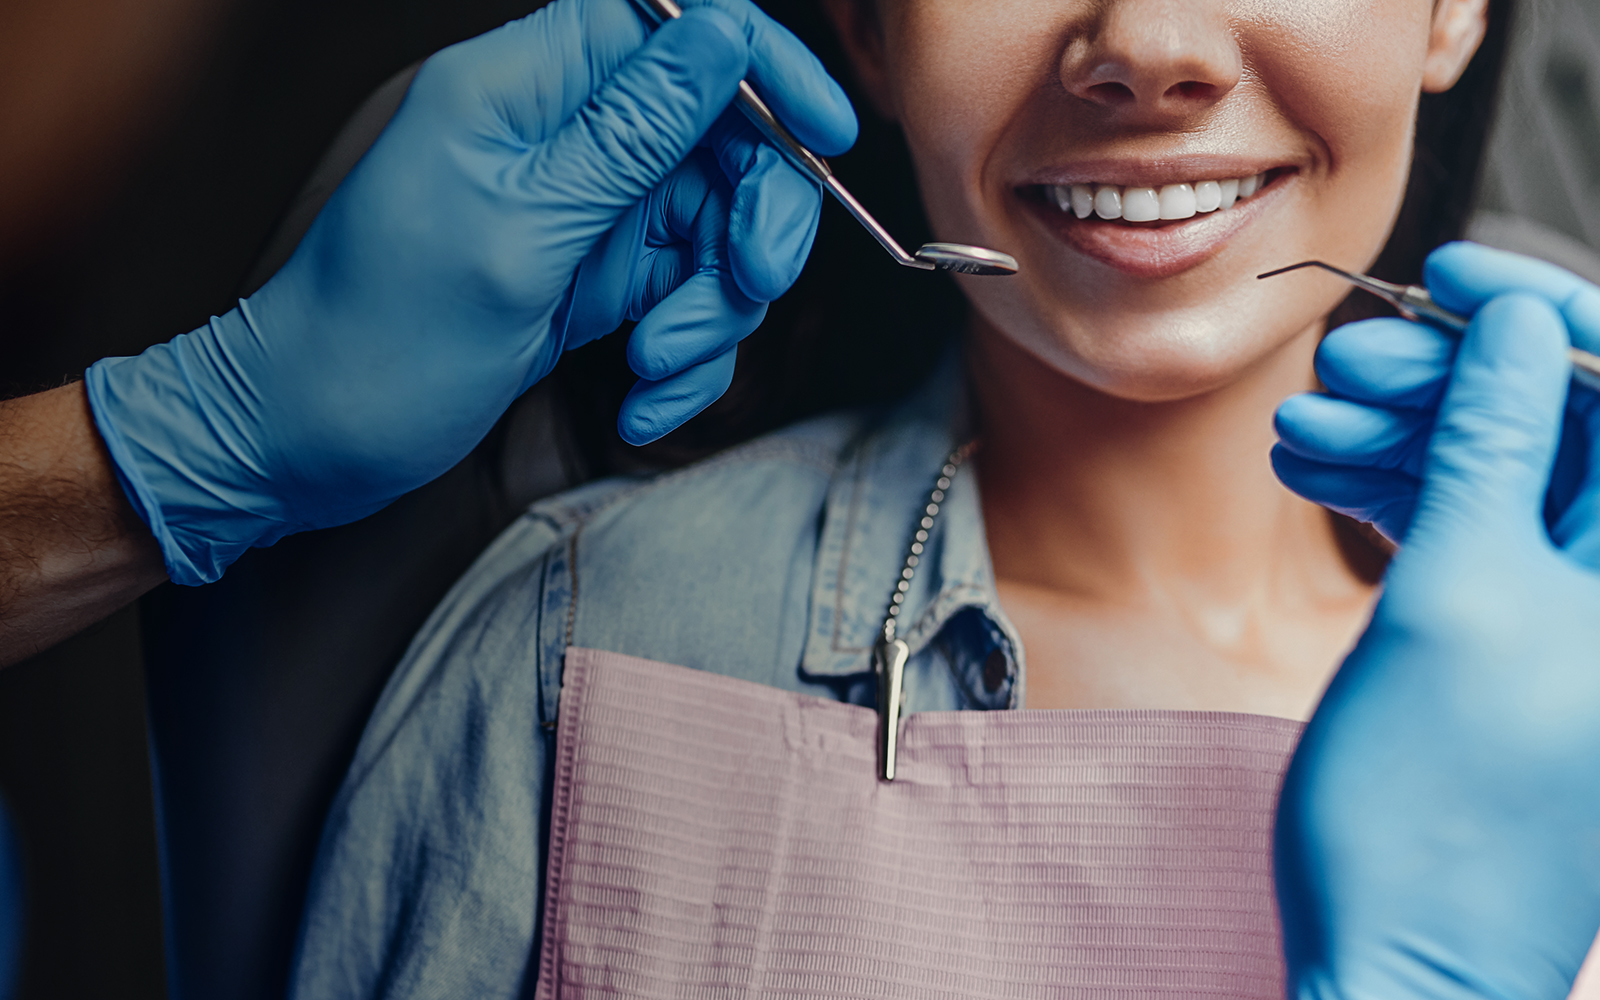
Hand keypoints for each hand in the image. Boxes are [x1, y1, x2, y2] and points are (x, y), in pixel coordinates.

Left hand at [83, 0, 855, 584]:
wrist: (313, 441)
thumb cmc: (380, 335)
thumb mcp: (518, 230)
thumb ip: (630, 130)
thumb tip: (724, 33)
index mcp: (527, 87)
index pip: (676, 26)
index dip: (763, 67)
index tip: (823, 135)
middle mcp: (566, 139)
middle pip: (721, 140)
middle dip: (751, 222)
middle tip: (747, 286)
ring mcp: (586, 213)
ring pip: (714, 234)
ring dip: (710, 313)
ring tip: (652, 367)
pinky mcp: (596, 281)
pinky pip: (684, 301)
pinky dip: (682, 359)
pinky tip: (638, 400)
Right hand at [1271, 248, 1599, 997]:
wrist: (1398, 956)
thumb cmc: (1431, 812)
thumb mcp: (1454, 599)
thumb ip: (1493, 452)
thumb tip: (1524, 332)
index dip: (1542, 314)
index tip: (1452, 278)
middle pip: (1559, 425)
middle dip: (1448, 377)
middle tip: (1341, 364)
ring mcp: (1576, 618)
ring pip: (1502, 475)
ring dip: (1401, 436)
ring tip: (1299, 429)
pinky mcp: (1519, 646)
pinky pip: (1470, 535)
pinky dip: (1393, 498)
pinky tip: (1314, 476)